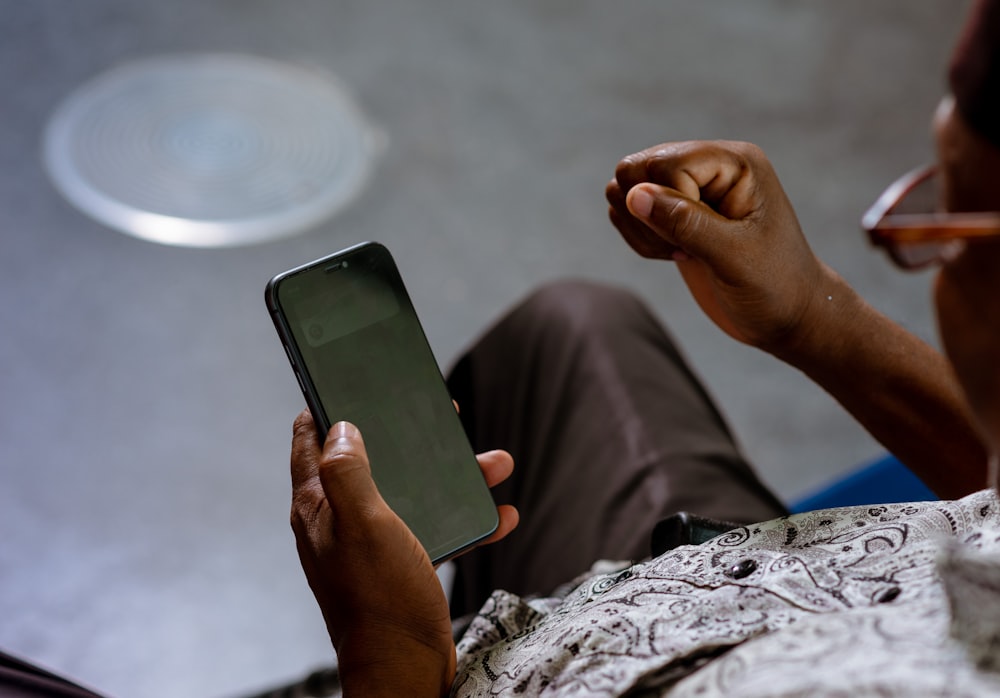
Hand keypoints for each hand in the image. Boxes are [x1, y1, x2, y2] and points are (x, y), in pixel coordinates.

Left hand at [289, 412, 517, 695]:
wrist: (407, 669)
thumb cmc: (381, 600)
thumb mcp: (364, 524)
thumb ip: (347, 472)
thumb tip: (339, 427)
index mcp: (320, 508)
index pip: (309, 443)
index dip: (326, 408)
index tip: (349, 381)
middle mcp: (341, 522)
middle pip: (371, 461)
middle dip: (406, 438)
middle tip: (438, 417)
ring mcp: (372, 545)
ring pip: (412, 493)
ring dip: (451, 478)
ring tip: (493, 463)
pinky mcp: (401, 566)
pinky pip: (435, 529)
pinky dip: (465, 520)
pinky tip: (498, 515)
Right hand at [606, 140, 830, 353]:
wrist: (786, 316)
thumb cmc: (775, 286)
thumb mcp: (735, 257)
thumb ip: (686, 223)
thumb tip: (633, 194)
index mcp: (735, 163)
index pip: (665, 164)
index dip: (668, 206)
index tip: (696, 244)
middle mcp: (709, 166)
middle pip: (636, 167)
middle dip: (645, 215)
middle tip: (681, 247)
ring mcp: (689, 187)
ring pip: (625, 188)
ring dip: (641, 229)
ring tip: (680, 252)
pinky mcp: (674, 211)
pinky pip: (628, 210)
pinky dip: (641, 238)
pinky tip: (675, 255)